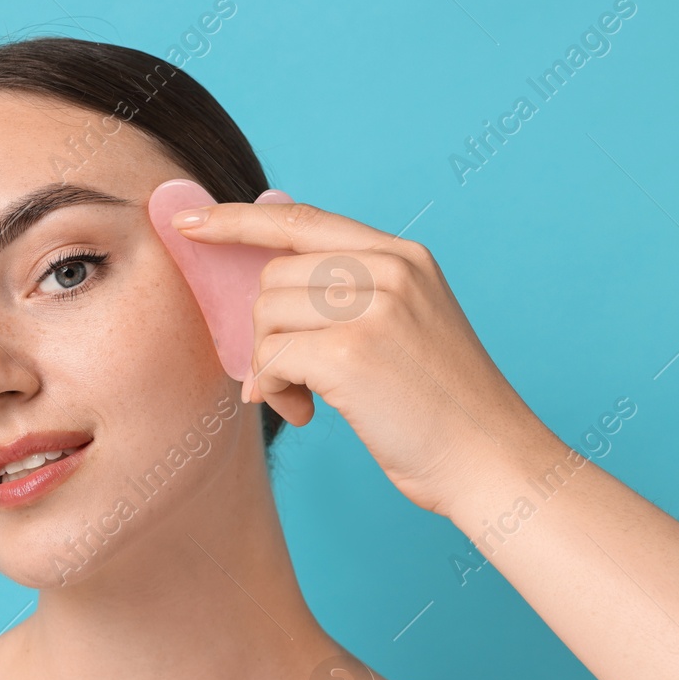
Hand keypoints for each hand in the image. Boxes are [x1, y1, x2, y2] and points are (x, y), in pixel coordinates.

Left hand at [170, 200, 552, 516]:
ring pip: (266, 316)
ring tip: (305, 400)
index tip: (189, 221)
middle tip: (289, 379)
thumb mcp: (407, 326)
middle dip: (264, 332)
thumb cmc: (440, 410)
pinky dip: (273, 391)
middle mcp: (391, 269)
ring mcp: (374, 307)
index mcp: (403, 256)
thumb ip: (350, 295)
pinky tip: (306, 414)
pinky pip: (270, 359)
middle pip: (273, 276)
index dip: (237, 219)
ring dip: (268, 366)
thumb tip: (264, 291)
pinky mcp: (352, 353)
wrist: (490, 460)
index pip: (301, 219)